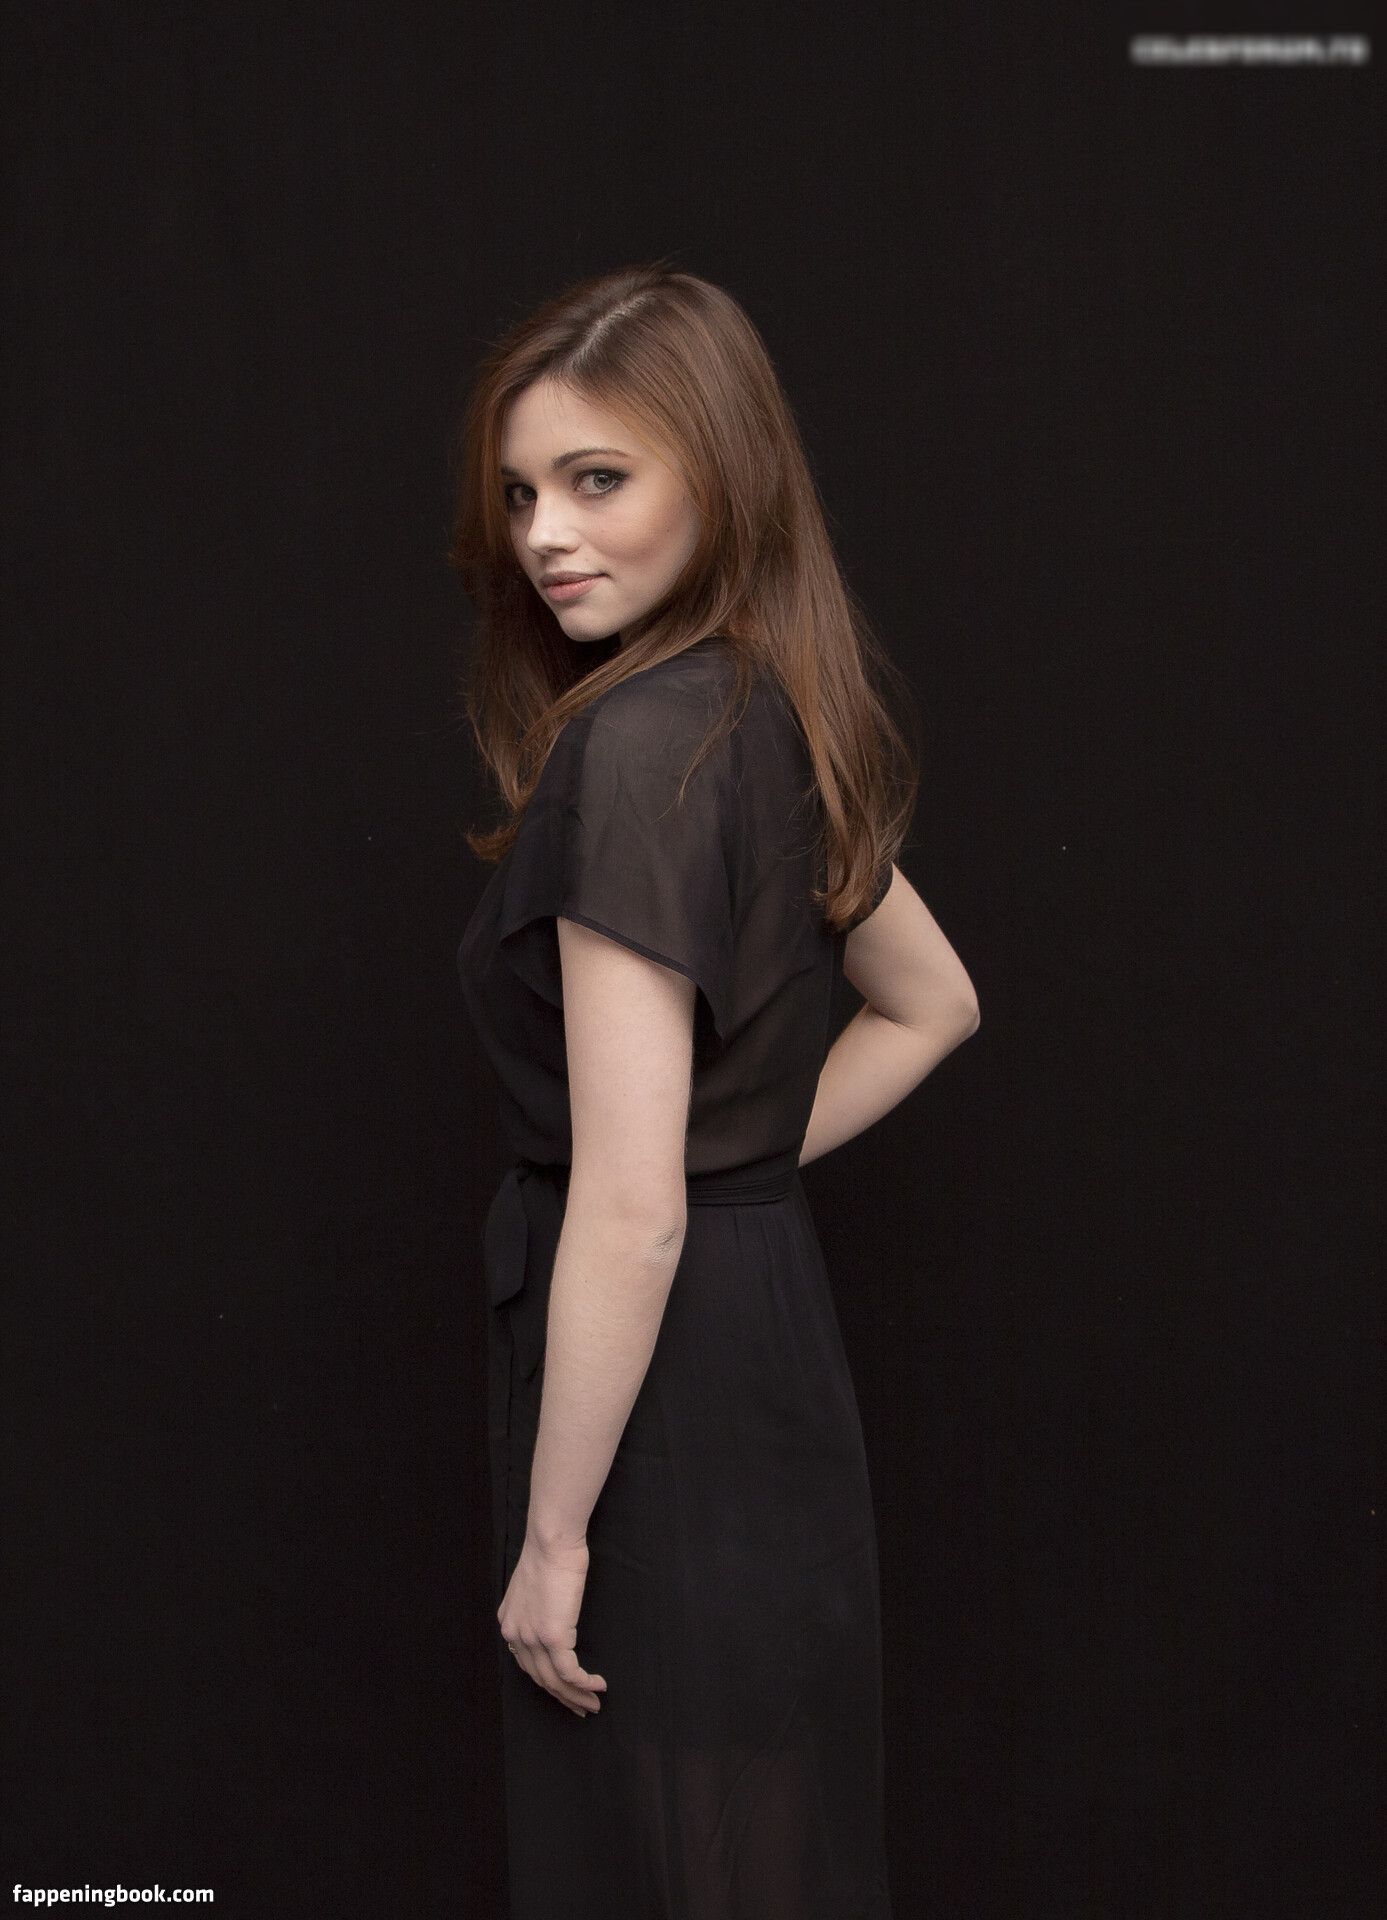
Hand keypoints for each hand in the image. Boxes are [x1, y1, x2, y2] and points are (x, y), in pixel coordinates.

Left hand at [497, 1534, 607, 1717]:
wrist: (552, 1541)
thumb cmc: (550, 1553)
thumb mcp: (535, 1586)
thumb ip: (538, 1607)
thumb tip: (552, 1617)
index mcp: (510, 1624)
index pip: (527, 1664)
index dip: (548, 1682)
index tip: (565, 1692)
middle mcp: (516, 1636)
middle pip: (540, 1679)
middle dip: (563, 1698)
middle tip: (582, 1709)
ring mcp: (532, 1638)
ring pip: (554, 1682)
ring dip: (577, 1697)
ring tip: (595, 1705)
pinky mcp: (552, 1637)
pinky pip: (570, 1673)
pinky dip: (584, 1684)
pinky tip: (598, 1686)